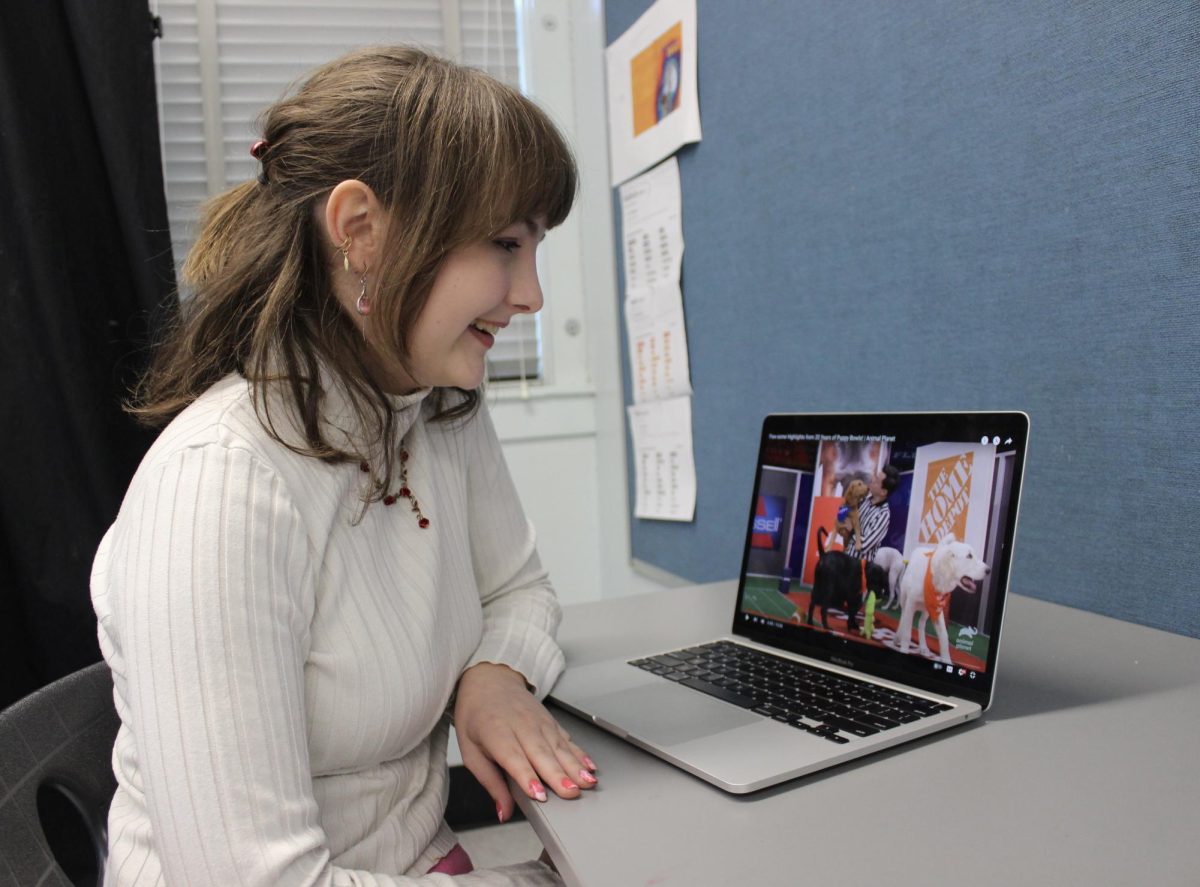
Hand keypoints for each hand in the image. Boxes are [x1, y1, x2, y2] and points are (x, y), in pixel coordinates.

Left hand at [453, 662, 596, 821]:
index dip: (527, 777)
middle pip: (542, 753)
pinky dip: (580, 753)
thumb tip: (503, 812)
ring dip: (575, 765)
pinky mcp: (551, 721)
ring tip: (587, 781)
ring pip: (559, 747)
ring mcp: (539, 722)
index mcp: (496, 733)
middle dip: (558, 775)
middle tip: (571, 793)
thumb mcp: (470, 751)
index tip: (539, 795)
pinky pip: (567, 739)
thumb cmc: (477, 717)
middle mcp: (521, 726)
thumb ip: (490, 783)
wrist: (489, 680)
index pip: (514, 758)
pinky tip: (589, 766)